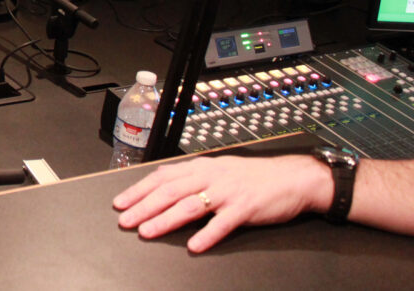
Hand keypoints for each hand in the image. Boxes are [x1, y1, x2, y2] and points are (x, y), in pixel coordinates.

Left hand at [112, 154, 332, 252]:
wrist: (293, 177)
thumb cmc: (254, 176)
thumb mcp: (219, 170)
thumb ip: (193, 177)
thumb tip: (163, 186)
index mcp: (201, 167)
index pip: (162, 177)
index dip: (138, 189)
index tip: (120, 202)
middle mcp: (211, 176)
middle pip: (170, 191)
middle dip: (143, 206)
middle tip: (124, 220)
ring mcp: (228, 192)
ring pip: (190, 205)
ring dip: (165, 220)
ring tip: (147, 232)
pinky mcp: (246, 208)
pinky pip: (223, 223)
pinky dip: (207, 235)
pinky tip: (194, 246)